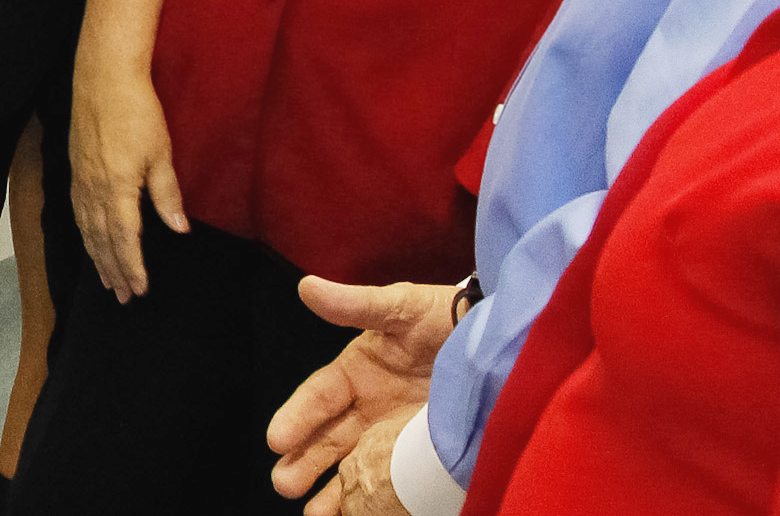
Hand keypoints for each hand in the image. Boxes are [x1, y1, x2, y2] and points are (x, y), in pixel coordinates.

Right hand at [67, 60, 185, 300]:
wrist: (102, 79)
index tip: (140, 289)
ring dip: (97, 257)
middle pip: (102, 240)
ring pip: (87, 229)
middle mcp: (94, 189)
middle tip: (122, 298)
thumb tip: (178, 230)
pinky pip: (78, 212)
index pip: (124, 238)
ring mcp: (81, 180)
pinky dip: (85, 234)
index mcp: (117, 188)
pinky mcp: (76, 170)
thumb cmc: (136, 112)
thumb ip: (167, 195)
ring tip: (106, 280)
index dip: (132, 266)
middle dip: (113, 270)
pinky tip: (90, 241)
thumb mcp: (160, 153)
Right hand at [267, 278, 459, 506]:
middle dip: (304, 463)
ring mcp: (396, 436)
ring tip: (316, 514)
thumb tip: (306, 286)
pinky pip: (396, 484)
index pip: (318, 399)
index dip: (296, 418)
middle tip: (284, 486)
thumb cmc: (448, 317)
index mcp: (357, 373)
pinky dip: (376, 502)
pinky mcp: (424, 457)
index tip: (276, 440)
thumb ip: (355, 304)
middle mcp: (371, 409)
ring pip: (356, 468)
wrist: (504, 342)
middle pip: (329, 441)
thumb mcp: (401, 307)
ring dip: (334, 491)